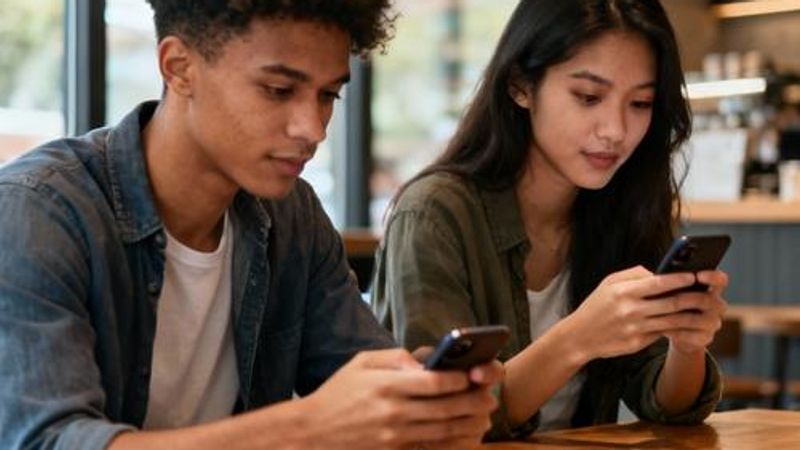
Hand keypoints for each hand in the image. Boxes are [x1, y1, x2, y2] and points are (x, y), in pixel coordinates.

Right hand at [301, 348, 499, 449]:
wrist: (312, 433)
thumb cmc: (338, 392)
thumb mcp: (361, 363)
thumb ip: (395, 357)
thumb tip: (425, 362)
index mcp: (385, 386)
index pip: (432, 382)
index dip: (457, 379)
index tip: (472, 374)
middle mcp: (392, 412)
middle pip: (444, 408)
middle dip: (472, 402)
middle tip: (490, 396)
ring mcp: (394, 436)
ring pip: (442, 430)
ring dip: (468, 423)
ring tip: (484, 415)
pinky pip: (429, 446)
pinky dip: (450, 440)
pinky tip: (463, 433)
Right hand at [564, 266, 705, 360]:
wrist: (579, 336)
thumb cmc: (596, 306)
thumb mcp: (608, 284)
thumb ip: (634, 275)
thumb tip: (659, 273)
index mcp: (623, 292)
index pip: (658, 283)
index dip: (679, 279)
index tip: (694, 276)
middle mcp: (630, 310)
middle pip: (671, 303)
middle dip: (692, 298)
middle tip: (706, 294)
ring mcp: (635, 329)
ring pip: (672, 322)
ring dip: (690, 316)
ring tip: (703, 310)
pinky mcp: (637, 343)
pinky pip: (662, 334)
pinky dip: (677, 329)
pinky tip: (688, 324)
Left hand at [663, 270, 727, 354]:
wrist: (678, 333)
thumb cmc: (675, 305)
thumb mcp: (675, 292)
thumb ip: (675, 283)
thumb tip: (660, 276)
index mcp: (712, 289)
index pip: (720, 280)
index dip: (712, 277)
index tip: (698, 275)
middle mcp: (716, 306)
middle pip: (707, 300)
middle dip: (684, 298)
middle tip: (667, 297)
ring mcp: (713, 323)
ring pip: (695, 319)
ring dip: (674, 317)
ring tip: (657, 314)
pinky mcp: (705, 338)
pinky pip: (690, 335)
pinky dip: (674, 332)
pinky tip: (662, 329)